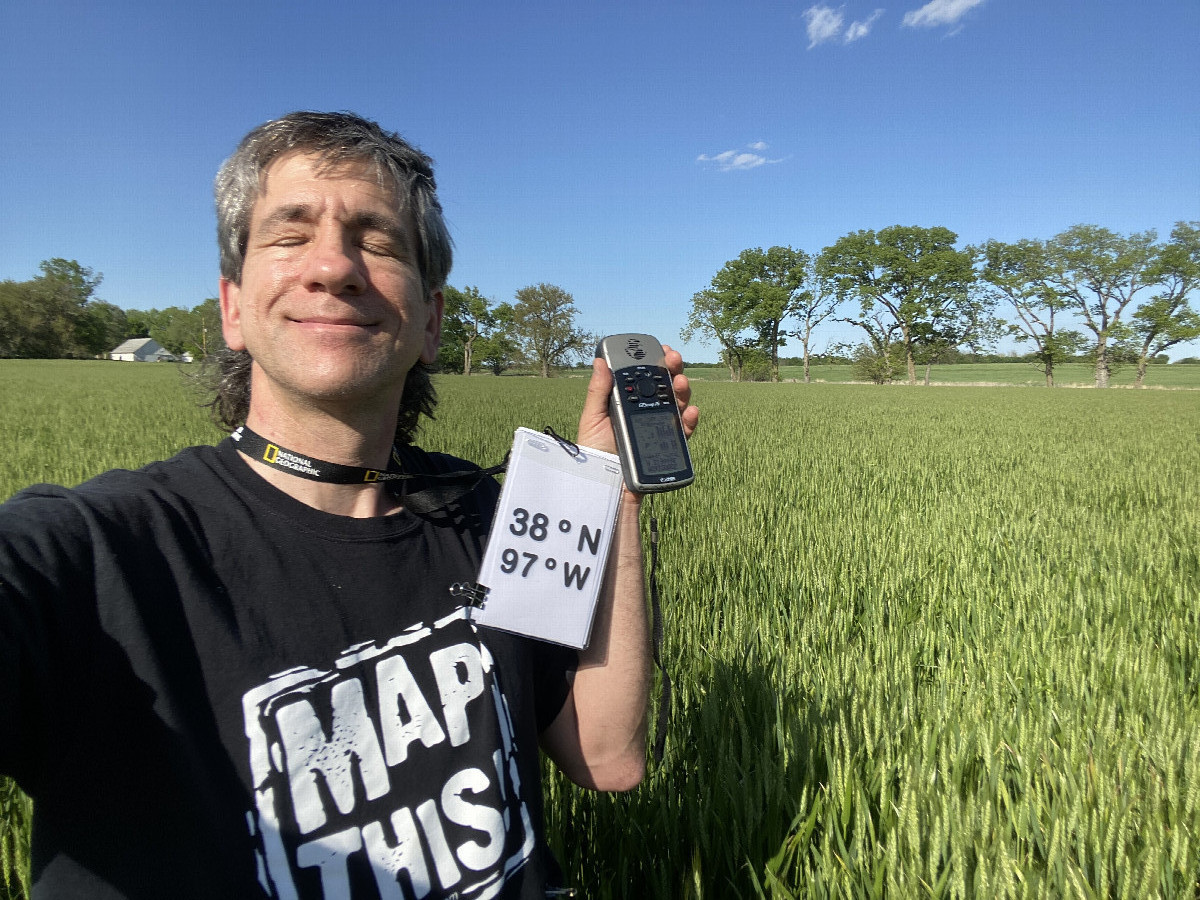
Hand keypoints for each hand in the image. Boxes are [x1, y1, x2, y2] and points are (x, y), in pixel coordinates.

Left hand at [576, 344, 699, 460]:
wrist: (605, 484)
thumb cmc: (594, 452)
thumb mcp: (593, 418)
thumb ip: (598, 391)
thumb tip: (599, 362)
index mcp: (629, 402)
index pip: (646, 377)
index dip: (656, 362)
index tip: (661, 349)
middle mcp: (647, 412)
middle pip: (665, 386)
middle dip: (672, 370)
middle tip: (673, 358)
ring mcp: (660, 428)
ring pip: (678, 404)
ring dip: (683, 390)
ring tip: (680, 382)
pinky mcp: (669, 446)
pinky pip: (684, 431)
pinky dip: (690, 419)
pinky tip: (690, 411)